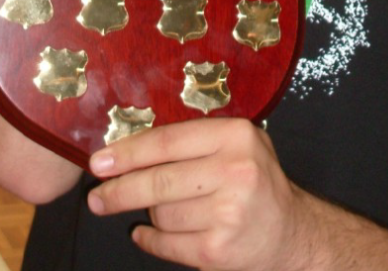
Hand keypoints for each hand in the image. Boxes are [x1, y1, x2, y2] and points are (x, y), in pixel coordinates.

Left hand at [87, 119, 312, 270]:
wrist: (291, 234)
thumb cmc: (255, 181)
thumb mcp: (238, 145)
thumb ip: (197, 138)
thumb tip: (130, 143)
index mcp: (236, 136)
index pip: (167, 141)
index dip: (128, 152)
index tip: (99, 161)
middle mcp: (235, 171)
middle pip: (158, 180)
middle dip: (120, 190)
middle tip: (96, 196)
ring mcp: (228, 213)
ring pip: (160, 214)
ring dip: (149, 214)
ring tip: (155, 210)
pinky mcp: (218, 251)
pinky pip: (166, 244)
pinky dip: (150, 240)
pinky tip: (146, 234)